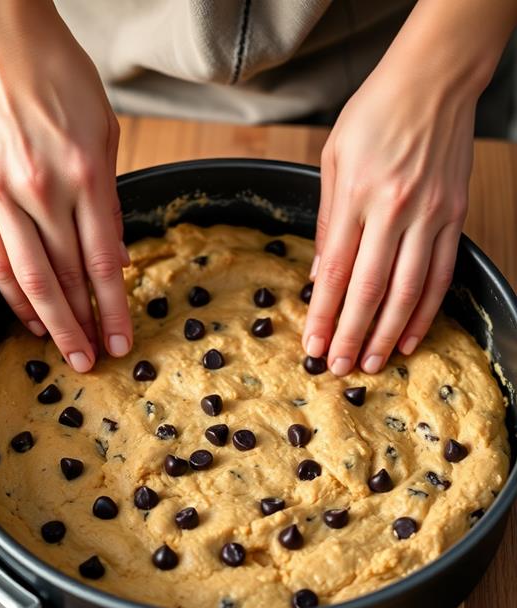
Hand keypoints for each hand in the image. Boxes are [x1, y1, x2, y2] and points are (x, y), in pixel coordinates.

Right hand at [0, 2, 130, 371]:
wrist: (2, 39)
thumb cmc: (63, 82)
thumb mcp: (105, 137)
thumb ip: (110, 205)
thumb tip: (114, 263)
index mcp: (85, 173)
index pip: (102, 262)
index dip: (114, 309)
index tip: (123, 340)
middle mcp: (42, 187)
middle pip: (66, 279)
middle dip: (83, 327)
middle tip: (95, 361)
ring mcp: (1, 192)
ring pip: (29, 278)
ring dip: (50, 322)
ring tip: (67, 351)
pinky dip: (15, 294)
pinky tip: (30, 318)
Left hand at [303, 53, 475, 375]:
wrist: (433, 81)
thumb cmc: (375, 113)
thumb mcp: (334, 160)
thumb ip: (327, 221)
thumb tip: (321, 276)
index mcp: (357, 197)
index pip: (336, 272)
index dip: (324, 316)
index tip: (313, 346)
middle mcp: (394, 211)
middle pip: (370, 290)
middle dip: (352, 336)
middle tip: (339, 368)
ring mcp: (429, 216)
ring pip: (407, 291)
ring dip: (389, 334)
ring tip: (373, 363)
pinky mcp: (454, 217)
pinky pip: (440, 275)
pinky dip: (425, 311)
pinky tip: (411, 335)